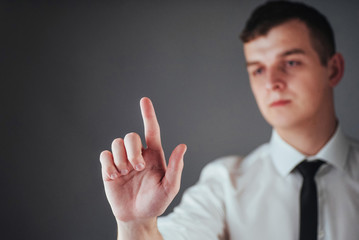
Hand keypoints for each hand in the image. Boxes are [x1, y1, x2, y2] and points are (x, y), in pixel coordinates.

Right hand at [100, 97, 186, 222]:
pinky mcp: (109, 167)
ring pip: (116, 143)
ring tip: (125, 175)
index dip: (148, 114)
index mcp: (154, 155)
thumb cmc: (155, 202)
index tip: (144, 100)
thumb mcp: (169, 188)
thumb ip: (175, 167)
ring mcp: (123, 160)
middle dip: (132, 151)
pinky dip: (108, 164)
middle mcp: (138, 154)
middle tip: (137, 169)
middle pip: (130, 136)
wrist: (136, 216)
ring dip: (121, 160)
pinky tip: (114, 176)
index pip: (152, 130)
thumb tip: (182, 146)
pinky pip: (105, 155)